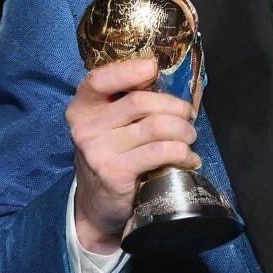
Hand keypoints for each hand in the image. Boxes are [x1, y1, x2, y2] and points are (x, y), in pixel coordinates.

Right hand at [65, 57, 199, 252]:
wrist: (99, 203)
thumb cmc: (114, 153)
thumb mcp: (112, 124)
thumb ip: (129, 101)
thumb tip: (171, 81)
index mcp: (83, 108)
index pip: (99, 79)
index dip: (128, 70)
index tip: (153, 69)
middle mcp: (86, 128)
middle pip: (139, 102)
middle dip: (174, 106)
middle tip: (188, 115)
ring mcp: (99, 152)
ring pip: (155, 127)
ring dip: (183, 130)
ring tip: (190, 136)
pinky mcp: (115, 173)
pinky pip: (160, 153)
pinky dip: (183, 153)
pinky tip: (189, 158)